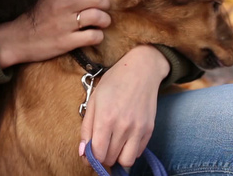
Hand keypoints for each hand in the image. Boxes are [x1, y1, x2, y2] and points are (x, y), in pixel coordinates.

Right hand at [0, 0, 110, 67]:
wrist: (19, 39)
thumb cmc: (38, 17)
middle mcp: (62, 6)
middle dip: (105, 4)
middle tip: (103, 9)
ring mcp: (65, 24)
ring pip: (98, 17)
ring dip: (105, 20)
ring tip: (101, 23)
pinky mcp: (67, 42)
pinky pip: (93, 36)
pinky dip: (98, 36)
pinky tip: (94, 36)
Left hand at [79, 45, 169, 167]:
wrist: (142, 70)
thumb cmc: (114, 82)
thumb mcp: (94, 100)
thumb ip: (87, 127)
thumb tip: (83, 152)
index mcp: (106, 118)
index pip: (97, 153)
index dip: (90, 158)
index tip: (89, 154)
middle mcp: (123, 126)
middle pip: (110, 159)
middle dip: (102, 157)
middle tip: (100, 147)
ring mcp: (139, 129)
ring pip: (126, 161)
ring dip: (117, 158)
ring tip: (113, 146)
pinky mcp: (149, 129)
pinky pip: (138, 153)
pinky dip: (129, 151)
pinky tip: (125, 140)